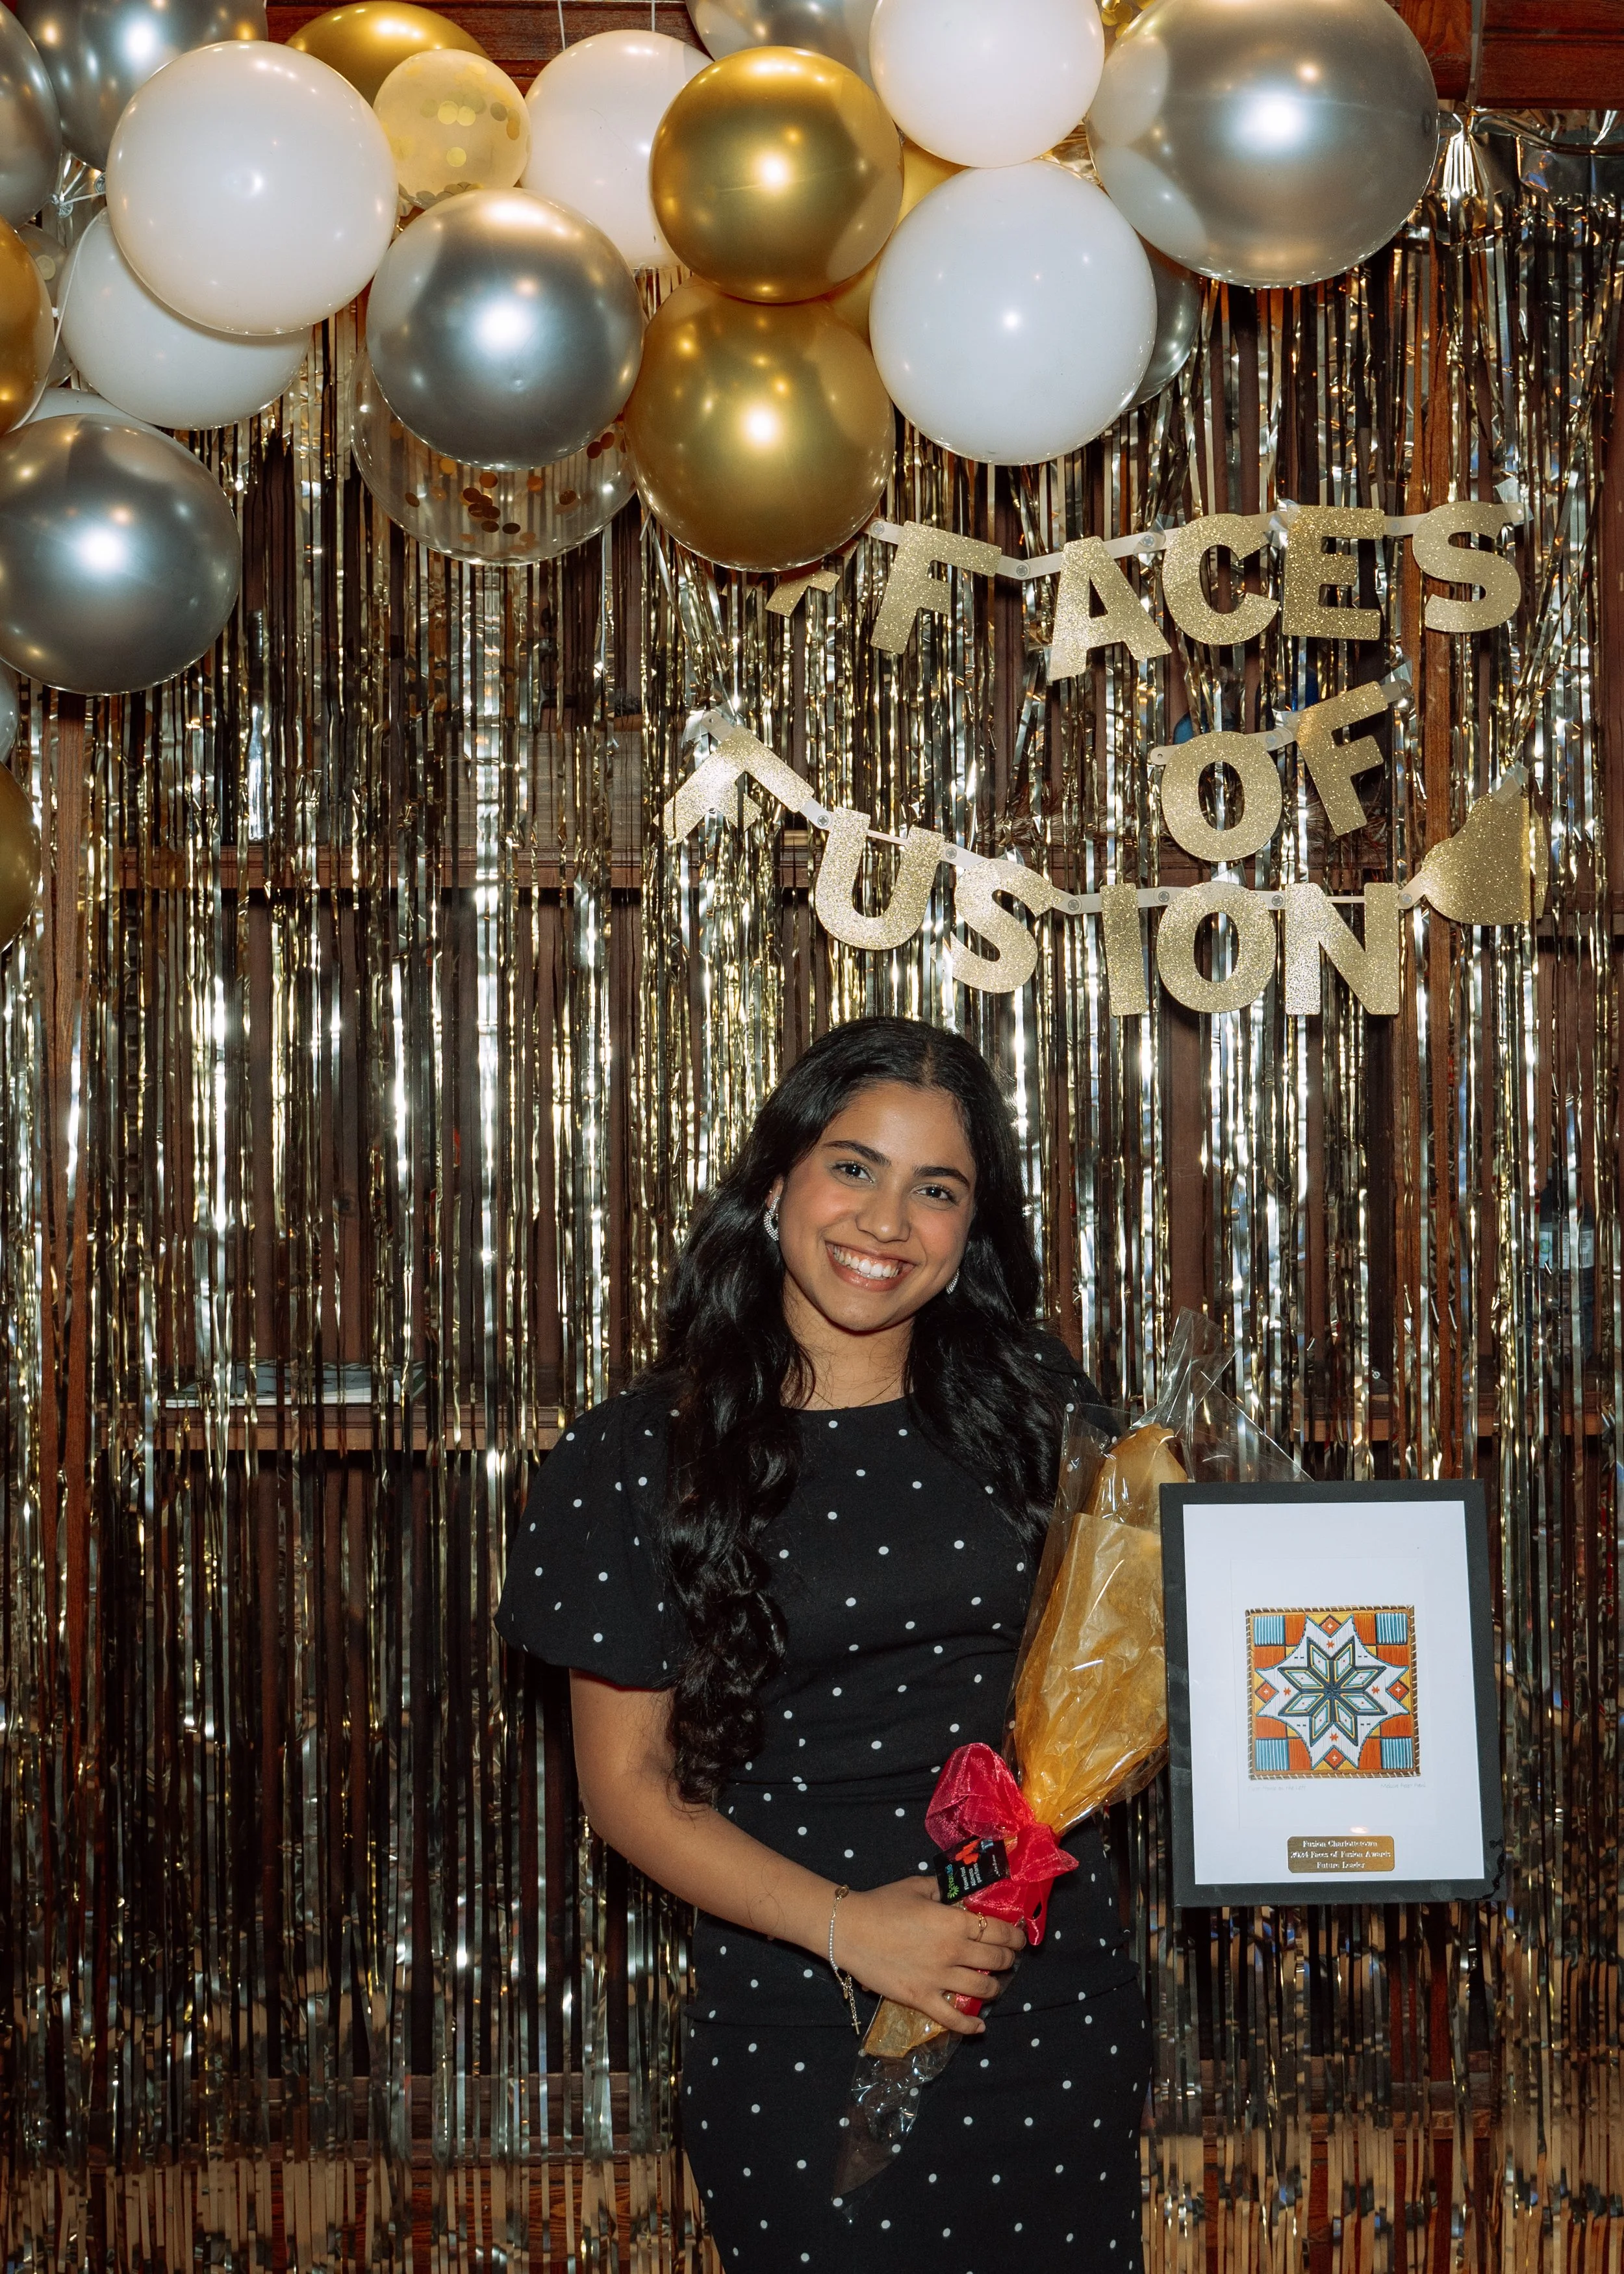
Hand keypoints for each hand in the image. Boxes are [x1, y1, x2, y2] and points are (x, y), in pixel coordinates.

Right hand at [830, 1878, 1025, 2037]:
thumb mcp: (918, 1887)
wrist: (849, 1929)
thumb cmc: (882, 1904)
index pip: (999, 1931)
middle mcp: (953, 1952)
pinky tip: (979, 2027)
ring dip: (995, 1988)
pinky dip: (969, 2026)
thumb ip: (943, 1889)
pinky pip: (952, 2018)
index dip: (1015, 1936)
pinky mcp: (921, 1999)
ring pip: (982, 1989)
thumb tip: (960, 1891)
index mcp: (955, 1922)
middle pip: (996, 1961)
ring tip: (994, 1985)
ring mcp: (938, 1979)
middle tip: (1008, 1959)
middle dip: (1008, 1960)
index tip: (1018, 1938)